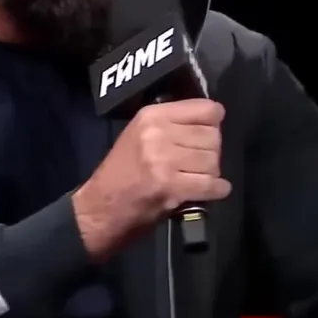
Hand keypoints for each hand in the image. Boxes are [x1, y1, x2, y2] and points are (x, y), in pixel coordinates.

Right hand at [73, 99, 229, 259]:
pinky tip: (209, 191)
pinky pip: (211, 185)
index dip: (213, 123)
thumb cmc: (122, 171)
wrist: (100, 208)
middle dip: (211, 152)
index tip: (208, 133)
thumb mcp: (140, 133)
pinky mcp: (170, 187)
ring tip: (197, 178)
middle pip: (212, 136)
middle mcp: (158, 133)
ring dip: (211, 173)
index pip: (206, 109)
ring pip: (213, 161)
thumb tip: (211, 122)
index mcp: (152, 115)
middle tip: (198, 163)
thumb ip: (173, 123)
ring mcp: (164, 160)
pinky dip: (217, 190)